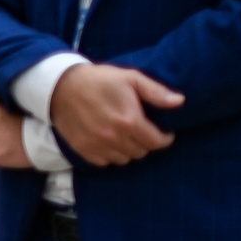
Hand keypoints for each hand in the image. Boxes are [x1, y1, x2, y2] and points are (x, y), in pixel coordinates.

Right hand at [50, 64, 184, 165]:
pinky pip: (106, 162)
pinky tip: (110, 141)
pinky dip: (111, 154)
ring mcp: (98, 146)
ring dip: (129, 150)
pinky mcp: (84, 150)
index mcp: (129, 121)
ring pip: (124, 159)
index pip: (156, 142)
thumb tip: (180, 102)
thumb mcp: (130, 78)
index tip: (164, 132)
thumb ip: (156, 92)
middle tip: (143, 131)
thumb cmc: (99, 80)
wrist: (60, 87)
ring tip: (126, 136)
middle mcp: (114, 138)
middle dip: (146, 143)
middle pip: (141, 152)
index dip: (164, 138)